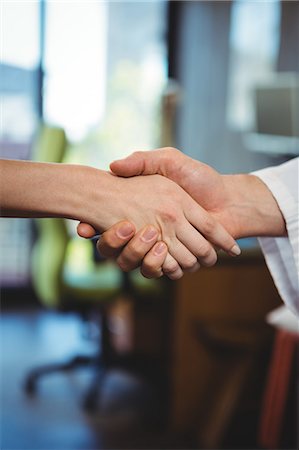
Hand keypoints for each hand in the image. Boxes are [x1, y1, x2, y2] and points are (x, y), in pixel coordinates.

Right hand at [78, 165, 239, 278]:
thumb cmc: (201, 179)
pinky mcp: (177, 260)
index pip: (107, 222)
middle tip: (120, 228)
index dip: (90, 227)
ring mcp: (162, 247)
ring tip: (149, 236)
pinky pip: (160, 270)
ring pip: (135, 261)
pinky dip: (161, 265)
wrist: (230, 200)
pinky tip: (164, 249)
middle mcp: (148, 230)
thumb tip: (112, 165)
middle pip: (115, 247)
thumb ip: (143, 161)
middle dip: (111, 242)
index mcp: (142, 210)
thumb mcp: (170, 162)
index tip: (82, 228)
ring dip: (137, 254)